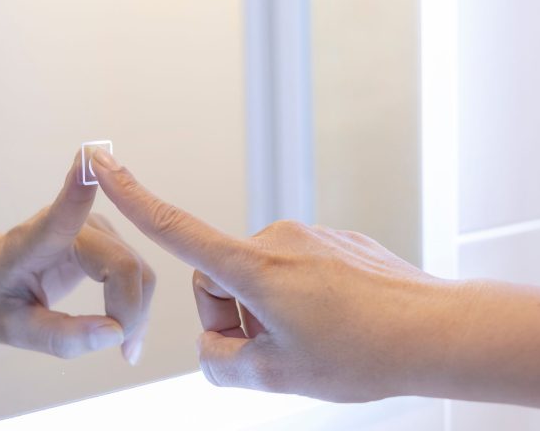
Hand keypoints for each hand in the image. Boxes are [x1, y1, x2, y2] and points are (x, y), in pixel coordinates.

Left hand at [0, 153, 154, 363]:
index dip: (78, 188)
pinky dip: (138, 307)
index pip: (59, 214)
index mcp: (32, 242)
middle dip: (131, 313)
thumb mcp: (12, 329)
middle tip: (123, 352)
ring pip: (139, 272)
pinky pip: (139, 275)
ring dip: (138, 314)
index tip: (89, 156)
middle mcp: (71, 225)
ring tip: (123, 348)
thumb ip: (59, 336)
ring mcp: (96, 228)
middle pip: (124, 265)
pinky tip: (126, 334)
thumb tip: (114, 334)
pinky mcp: (110, 240)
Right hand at [90, 148, 452, 400]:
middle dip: (233, 316)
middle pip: (219, 278)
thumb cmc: (362, 355)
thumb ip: (223, 362)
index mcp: (254, 268)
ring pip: (258, 277)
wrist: (439, 333)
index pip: (178, 229)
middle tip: (272, 352)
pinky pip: (293, 271)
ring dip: (268, 311)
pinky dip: (299, 300)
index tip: (100, 163)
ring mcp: (308, 239)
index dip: (132, 198)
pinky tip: (336, 324)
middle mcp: (276, 241)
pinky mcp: (333, 243)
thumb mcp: (277, 376)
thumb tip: (215, 348)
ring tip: (313, 340)